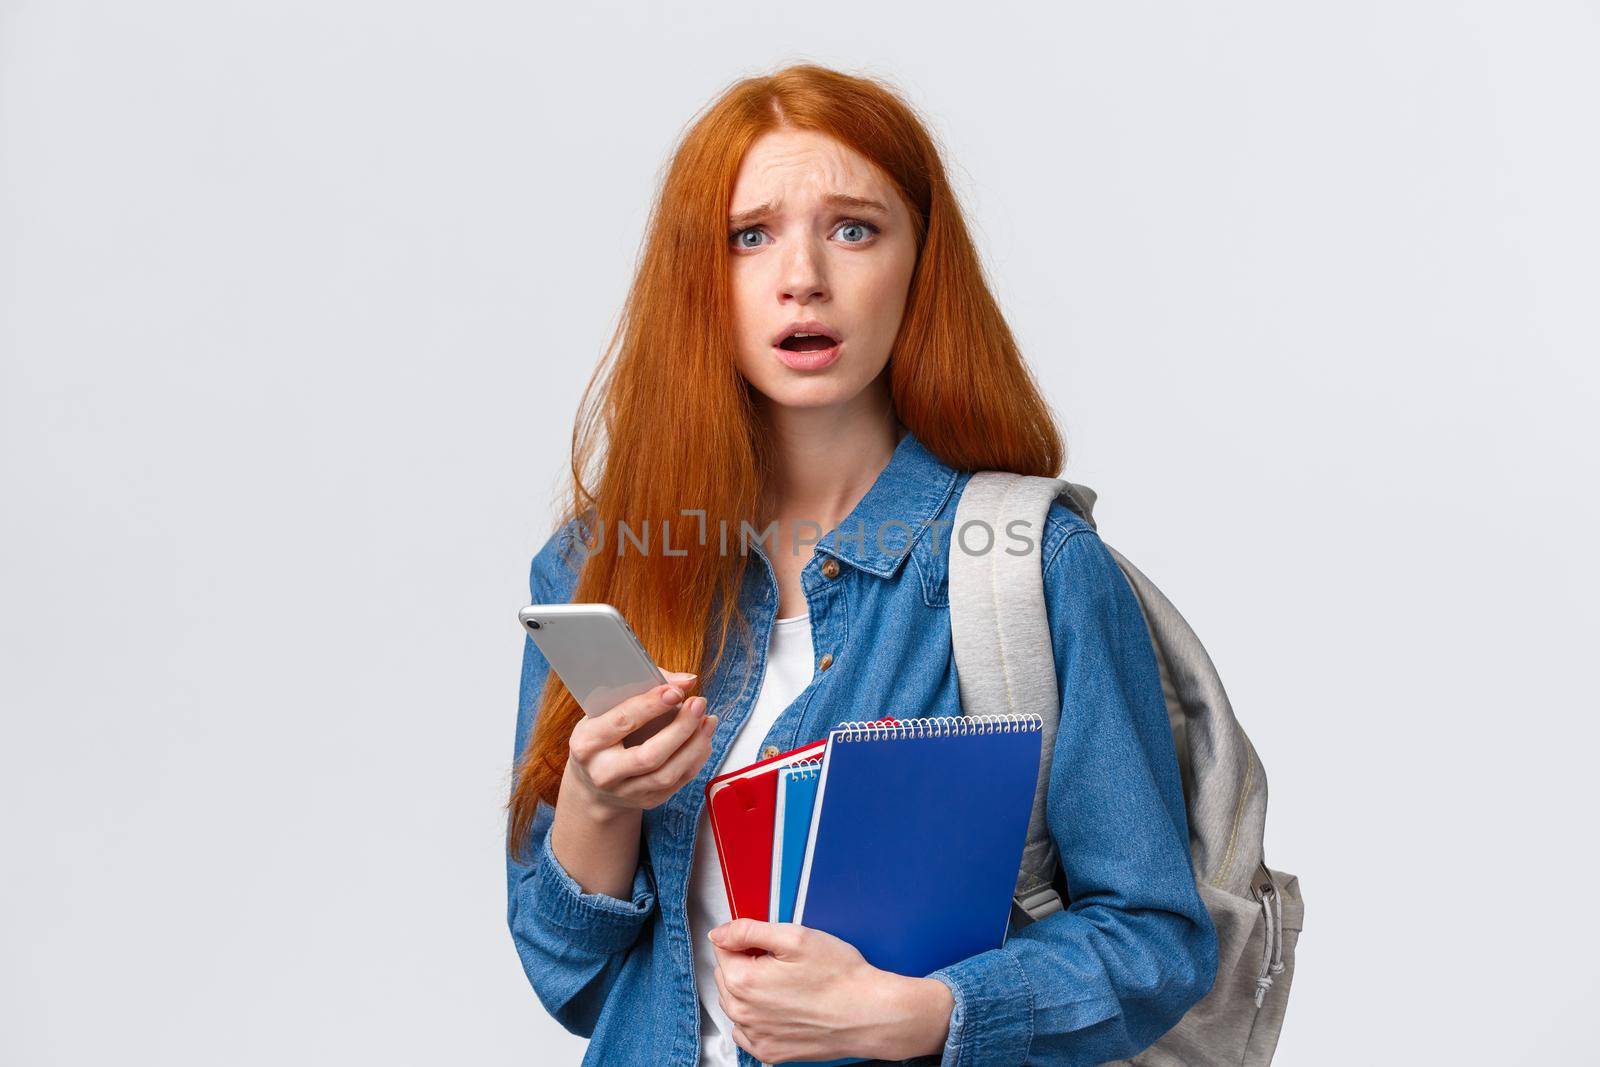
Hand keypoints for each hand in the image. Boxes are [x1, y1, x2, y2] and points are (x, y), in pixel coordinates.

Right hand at [564, 672, 718, 814]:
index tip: (676, 691)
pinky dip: (697, 757)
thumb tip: (685, 681)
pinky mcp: (647, 801)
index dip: (652, 705)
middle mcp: (603, 772)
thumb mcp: (607, 710)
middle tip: (698, 703)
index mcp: (587, 743)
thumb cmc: (604, 736)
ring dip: (695, 744)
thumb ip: (643, 688)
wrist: (594, 786)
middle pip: (649, 755)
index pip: (623, 722)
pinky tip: (704, 738)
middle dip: (680, 728)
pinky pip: (679, 781)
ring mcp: (626, 792)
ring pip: (668, 773)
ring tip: (708, 720)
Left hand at [709, 919, 953, 1063]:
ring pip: (735, 1003)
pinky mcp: (769, 1052)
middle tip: (782, 961)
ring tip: (785, 984)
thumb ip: (748, 930)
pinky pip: (747, 1031)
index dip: (746, 939)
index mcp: (744, 981)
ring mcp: (756, 1036)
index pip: (722, 948)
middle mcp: (743, 1013)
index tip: (767, 942)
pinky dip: (757, 1017)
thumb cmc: (839, 976)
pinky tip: (781, 1007)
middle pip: (726, 976)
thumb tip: (719, 933)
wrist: (868, 1014)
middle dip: (746, 963)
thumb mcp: (795, 937)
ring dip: (750, 990)